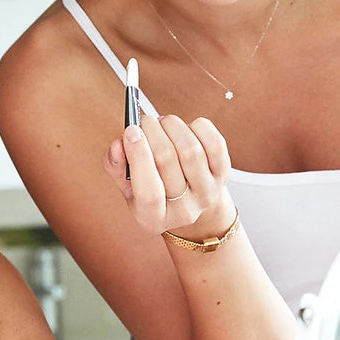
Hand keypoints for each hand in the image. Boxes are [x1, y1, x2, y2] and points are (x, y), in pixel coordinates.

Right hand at [104, 112, 234, 236]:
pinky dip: (197, 126)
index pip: (148, 192)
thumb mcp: (127, 186)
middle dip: (151, 132)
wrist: (187, 198)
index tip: (130, 131)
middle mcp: (184, 210)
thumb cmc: (153, 188)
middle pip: (167, 161)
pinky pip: (214, 142)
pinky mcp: (223, 173)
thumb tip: (118, 145)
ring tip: (162, 123)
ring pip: (190, 149)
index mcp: (154, 218)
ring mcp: (207, 192)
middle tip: (143, 121)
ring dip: (172, 126)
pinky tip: (185, 128)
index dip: (139, 158)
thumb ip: (116, 167)